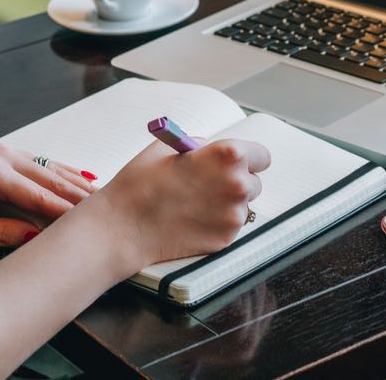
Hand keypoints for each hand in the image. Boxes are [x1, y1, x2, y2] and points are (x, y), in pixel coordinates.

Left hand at [0, 143, 96, 246]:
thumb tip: (33, 236)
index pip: (40, 198)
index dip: (67, 214)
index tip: (90, 227)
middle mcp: (2, 156)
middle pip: (53, 180)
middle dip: (82, 199)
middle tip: (109, 215)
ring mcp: (5, 151)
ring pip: (51, 170)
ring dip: (78, 185)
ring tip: (103, 200)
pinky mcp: (3, 154)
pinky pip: (41, 163)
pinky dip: (63, 173)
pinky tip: (81, 179)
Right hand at [91, 137, 270, 267]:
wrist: (124, 226)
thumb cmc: (141, 183)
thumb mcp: (169, 147)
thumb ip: (201, 147)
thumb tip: (215, 152)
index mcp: (228, 155)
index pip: (262, 155)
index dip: (248, 159)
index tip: (237, 163)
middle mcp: (238, 185)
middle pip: (255, 182)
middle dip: (236, 182)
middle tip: (210, 184)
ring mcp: (234, 215)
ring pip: (242, 206)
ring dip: (226, 203)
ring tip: (195, 203)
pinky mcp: (226, 239)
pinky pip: (229, 226)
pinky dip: (216, 222)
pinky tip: (191, 219)